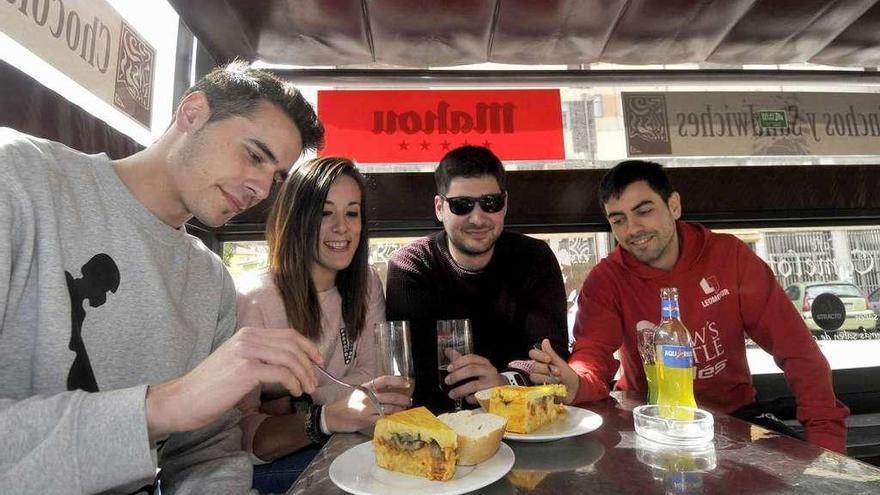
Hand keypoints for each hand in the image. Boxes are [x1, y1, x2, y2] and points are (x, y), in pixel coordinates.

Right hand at [145, 326, 322, 440]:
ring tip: (307, 389)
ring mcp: (246, 352)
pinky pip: (281, 373)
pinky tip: (294, 392)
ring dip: (304, 374)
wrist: (183, 399)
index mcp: (247, 334)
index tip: (318, 361)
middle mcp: (248, 338)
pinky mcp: (245, 369)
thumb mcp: (235, 362)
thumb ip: (258, 357)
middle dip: (309, 363)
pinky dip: (293, 382)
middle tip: (315, 380)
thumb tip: (287, 364)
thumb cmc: (209, 387)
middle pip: (292, 344)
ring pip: (289, 358)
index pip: (288, 334)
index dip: (307, 346)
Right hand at [324, 375, 412, 432]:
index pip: (384, 380)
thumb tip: (391, 390)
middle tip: (409, 401)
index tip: (407, 382)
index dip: (397, 380)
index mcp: (366, 387)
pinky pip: (383, 419)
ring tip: (404, 410)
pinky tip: (395, 420)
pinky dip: (391, 419)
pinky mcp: (366, 420)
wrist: (332, 416)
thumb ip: (373, 391)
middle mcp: (367, 396)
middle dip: (403, 399)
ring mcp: (367, 408)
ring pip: (389, 408)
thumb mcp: (359, 392)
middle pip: (390, 396)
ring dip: (400, 410)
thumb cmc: (347, 404)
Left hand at [444, 349, 504, 403]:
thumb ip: (461, 360)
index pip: (471, 358)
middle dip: (457, 375)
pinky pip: (478, 397)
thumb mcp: (474, 367)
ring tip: (452, 394)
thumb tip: (447, 351)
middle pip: (472, 370)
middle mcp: (490, 371)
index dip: (458, 362)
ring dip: (460, 390)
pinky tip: (466, 399)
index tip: (449, 368)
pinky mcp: (493, 395)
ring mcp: (492, 383)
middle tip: (448, 381)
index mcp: (484, 363)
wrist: (501, 391)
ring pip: (474, 385)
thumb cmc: (485, 378)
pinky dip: (470, 398)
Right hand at [528, 338, 578, 403]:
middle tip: (558, 372)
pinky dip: (545, 386)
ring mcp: (537, 379)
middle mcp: (537, 369)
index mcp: (541, 360)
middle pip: (534, 365)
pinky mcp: (538, 389)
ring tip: (557, 381)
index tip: (549, 359)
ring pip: (534, 376)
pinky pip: (535, 387)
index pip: (532, 353)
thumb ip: (551, 353)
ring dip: (547, 378)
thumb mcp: (560, 363)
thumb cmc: (566, 374)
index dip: (539, 356)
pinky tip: (552, 387)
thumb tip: (545, 340)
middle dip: (547, 369)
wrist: (573, 388)